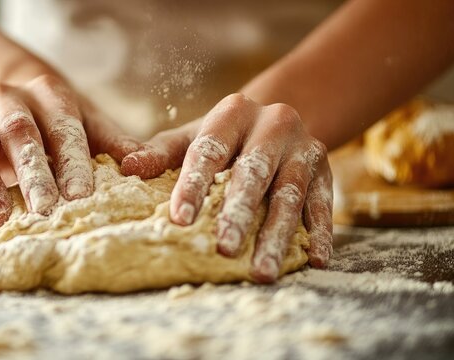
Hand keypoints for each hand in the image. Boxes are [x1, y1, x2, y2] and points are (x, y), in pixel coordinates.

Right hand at [0, 74, 139, 228]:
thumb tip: (143, 166)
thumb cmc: (58, 121)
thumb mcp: (89, 125)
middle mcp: (8, 98)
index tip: (80, 196)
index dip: (71, 162)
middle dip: (31, 173)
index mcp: (49, 93)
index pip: (63, 128)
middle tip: (44, 210)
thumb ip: (114, 145)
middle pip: (18, 132)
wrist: (8, 98)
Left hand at [122, 94, 332, 281]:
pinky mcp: (326, 169)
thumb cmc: (223, 138)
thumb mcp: (193, 137)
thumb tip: (127, 167)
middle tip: (225, 251)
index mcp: (233, 113)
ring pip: (290, 194)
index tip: (178, 220)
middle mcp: (273, 125)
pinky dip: (320, 231)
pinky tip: (315, 259)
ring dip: (277, 235)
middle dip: (239, 214)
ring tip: (262, 271)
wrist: (277, 120)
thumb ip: (161, 153)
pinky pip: (323, 203)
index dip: (193, 186)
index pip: (209, 152)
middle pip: (254, 173)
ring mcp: (303, 148)